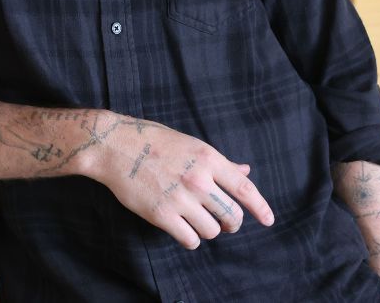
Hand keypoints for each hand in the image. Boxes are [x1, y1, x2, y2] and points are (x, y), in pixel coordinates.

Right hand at [88, 118, 274, 248]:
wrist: (111, 145)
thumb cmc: (150, 140)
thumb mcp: (189, 145)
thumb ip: (219, 163)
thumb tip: (245, 172)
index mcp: (208, 159)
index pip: (245, 189)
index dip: (260, 207)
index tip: (268, 220)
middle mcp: (198, 179)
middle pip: (232, 215)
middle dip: (232, 224)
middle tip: (225, 224)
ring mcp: (180, 198)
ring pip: (212, 230)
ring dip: (207, 230)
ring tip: (195, 221)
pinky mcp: (161, 214)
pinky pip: (190, 239)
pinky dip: (190, 238)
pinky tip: (182, 229)